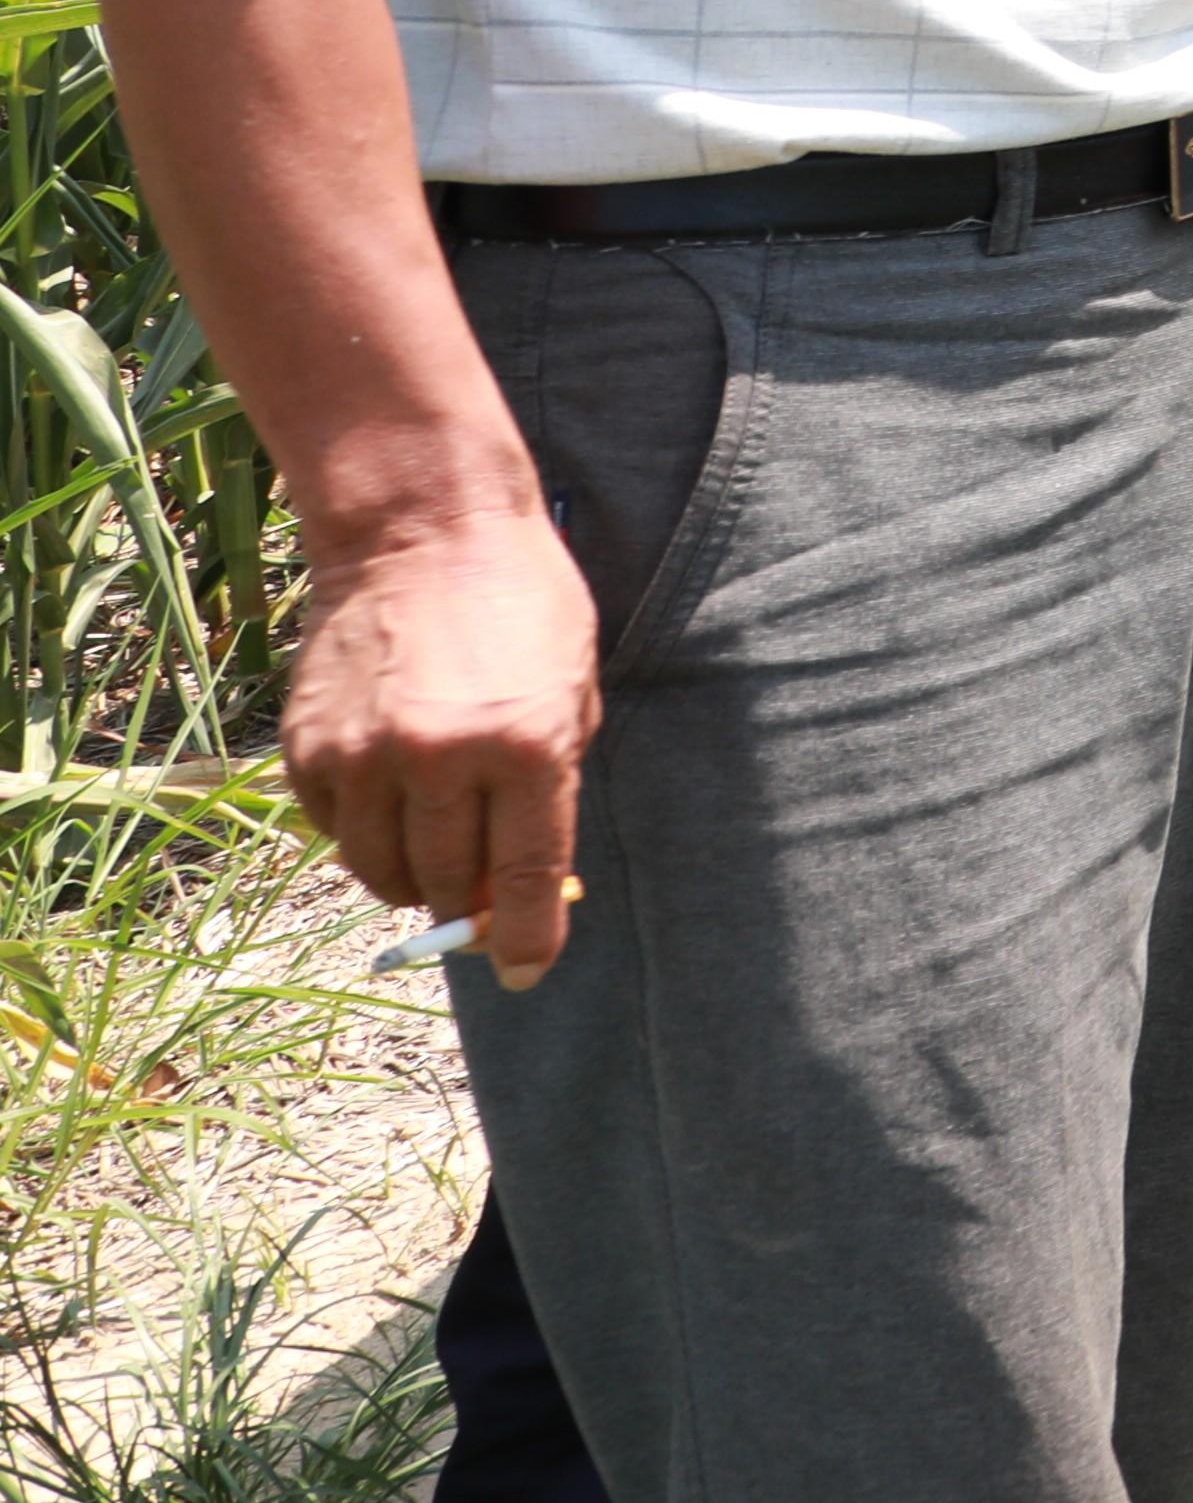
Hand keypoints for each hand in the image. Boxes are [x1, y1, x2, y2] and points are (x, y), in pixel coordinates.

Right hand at [282, 512, 597, 988]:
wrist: (423, 531)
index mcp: (527, 747)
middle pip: (446, 884)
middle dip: (466, 901)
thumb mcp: (572, 686)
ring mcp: (367, 756)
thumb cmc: (522, 603)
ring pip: (381, 870)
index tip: (523, 971)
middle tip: (476, 888)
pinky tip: (388, 792)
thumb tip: (528, 873)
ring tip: (434, 841)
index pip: (520, 877)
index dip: (523, 937)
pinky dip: (362, 831)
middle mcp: (442, 760)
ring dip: (411, 875)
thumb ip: (551, 781)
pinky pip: (334, 830)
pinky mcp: (308, 747)